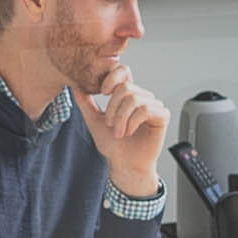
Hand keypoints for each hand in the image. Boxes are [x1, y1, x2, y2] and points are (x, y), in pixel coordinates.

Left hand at [75, 64, 170, 198]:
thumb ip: (86, 103)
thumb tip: (75, 86)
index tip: (101, 92)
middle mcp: (141, 97)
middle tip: (110, 125)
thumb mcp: (94, 121)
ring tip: (119, 132)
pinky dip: (133, 122)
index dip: (112, 77)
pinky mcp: (162, 116)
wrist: (124, 165)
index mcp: (126, 95)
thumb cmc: (113, 146)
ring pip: (134, 99)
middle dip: (113, 108)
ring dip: (121, 118)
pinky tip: (129, 132)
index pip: (123, 72)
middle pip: (125, 88)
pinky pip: (145, 109)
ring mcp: (153, 105)